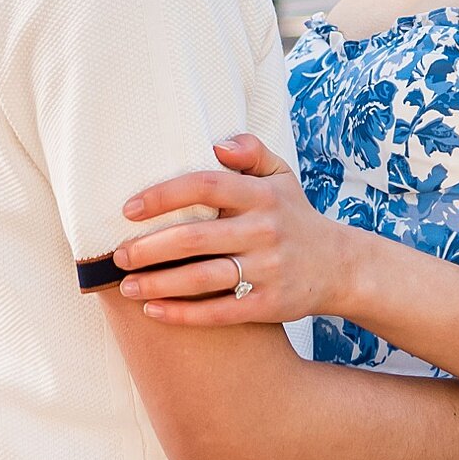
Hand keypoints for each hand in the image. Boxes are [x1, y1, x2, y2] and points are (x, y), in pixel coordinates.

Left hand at [114, 136, 356, 325]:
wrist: (340, 266)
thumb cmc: (295, 217)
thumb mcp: (282, 177)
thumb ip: (252, 151)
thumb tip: (217, 145)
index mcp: (262, 195)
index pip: (206, 186)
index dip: (164, 195)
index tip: (129, 209)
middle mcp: (265, 230)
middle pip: (195, 238)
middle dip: (149, 247)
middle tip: (117, 255)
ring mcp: (268, 269)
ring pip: (202, 278)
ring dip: (158, 283)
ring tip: (125, 285)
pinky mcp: (269, 305)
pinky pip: (218, 312)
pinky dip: (182, 314)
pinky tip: (153, 311)